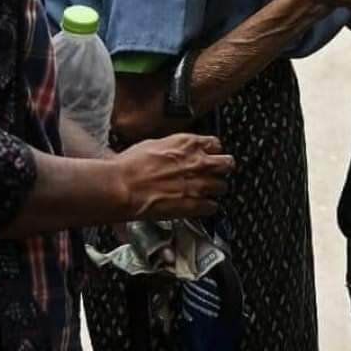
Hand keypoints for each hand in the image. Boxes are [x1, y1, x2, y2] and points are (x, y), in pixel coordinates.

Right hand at [114, 134, 233, 219]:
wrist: (123, 186)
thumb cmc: (132, 165)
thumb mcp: (154, 144)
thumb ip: (174, 149)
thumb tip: (177, 152)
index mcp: (188, 143)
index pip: (215, 144)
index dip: (213, 151)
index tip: (209, 155)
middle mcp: (198, 162)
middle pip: (227, 164)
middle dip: (222, 168)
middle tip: (216, 173)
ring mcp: (198, 184)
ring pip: (223, 186)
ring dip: (215, 189)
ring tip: (206, 192)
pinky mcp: (194, 205)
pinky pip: (213, 207)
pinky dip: (208, 207)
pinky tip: (199, 206)